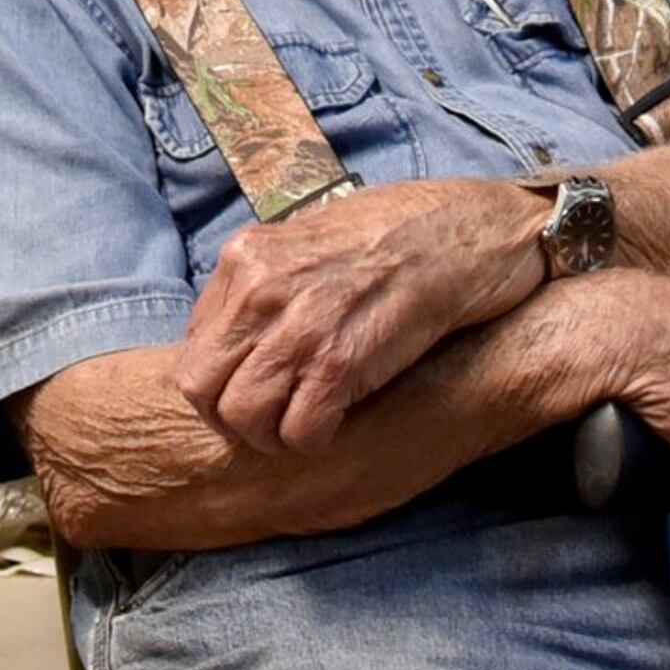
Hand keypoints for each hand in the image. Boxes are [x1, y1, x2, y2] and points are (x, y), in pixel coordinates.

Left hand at [175, 181, 542, 456]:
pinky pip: (299, 431)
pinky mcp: (342, 360)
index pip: (194, 348)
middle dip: (234, 419)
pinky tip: (340, 425)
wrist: (475, 228)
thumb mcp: (315, 237)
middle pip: (202, 389)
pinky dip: (314, 441)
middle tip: (274, 421)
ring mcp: (300, 325)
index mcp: (248, 256)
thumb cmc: (407, 230)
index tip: (256, 391)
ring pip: (242, 416)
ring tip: (306, 427)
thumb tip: (240, 334)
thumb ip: (270, 281)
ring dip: (272, 436)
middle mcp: (262, 288)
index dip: (221, 384)